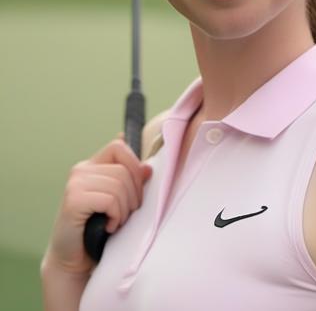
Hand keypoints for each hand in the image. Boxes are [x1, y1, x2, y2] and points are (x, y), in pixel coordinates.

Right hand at [42, 134, 151, 276]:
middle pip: (123, 170)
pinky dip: (115, 216)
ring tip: (116, 222)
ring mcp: (75, 184)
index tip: (135, 191)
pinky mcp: (73, 201)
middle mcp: (81, 170)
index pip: (118, 147)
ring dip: (124, 209)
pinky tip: (108, 227)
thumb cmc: (99, 230)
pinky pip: (110, 200)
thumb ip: (131, 182)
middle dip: (133, 195)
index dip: (134, 166)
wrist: (74, 261)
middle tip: (125, 215)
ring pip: (118, 185)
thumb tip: (148, 168)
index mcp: (92, 165)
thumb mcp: (120, 202)